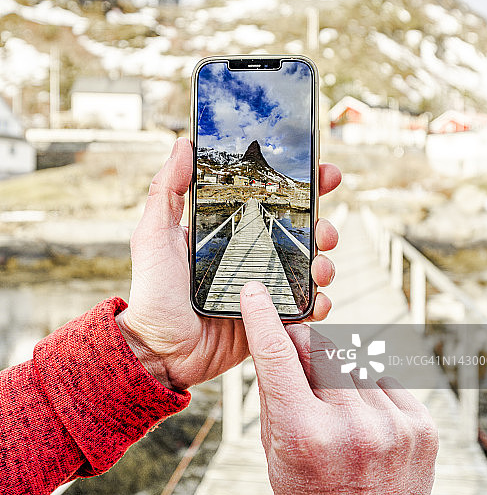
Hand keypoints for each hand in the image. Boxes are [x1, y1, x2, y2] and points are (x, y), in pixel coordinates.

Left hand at [115, 137, 340, 389]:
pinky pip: (305, 308)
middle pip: (302, 232)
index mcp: (233, 231)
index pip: (274, 200)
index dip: (302, 185)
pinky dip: (319, 304)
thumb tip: (182, 144)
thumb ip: (167, 189)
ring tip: (321, 265)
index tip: (322, 172)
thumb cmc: (153, 291)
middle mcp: (254, 255)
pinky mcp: (271, 318)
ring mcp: (266, 286)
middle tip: (325, 228)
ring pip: (311, 267)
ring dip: (325, 262)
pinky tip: (317, 301)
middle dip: (323, 224)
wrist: (158, 349)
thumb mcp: (155, 233)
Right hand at [240, 281, 438, 494]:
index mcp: (304, 434)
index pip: (277, 357)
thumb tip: (274, 337)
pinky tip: (364, 417)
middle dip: (305, 345)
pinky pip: (387, 381)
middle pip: (322, 348)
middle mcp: (350, 425)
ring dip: (339, 371)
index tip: (256, 291)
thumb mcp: (274, 451)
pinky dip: (370, 389)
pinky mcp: (420, 426)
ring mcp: (391, 425)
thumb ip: (273, 392)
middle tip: (299, 357)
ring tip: (336, 407)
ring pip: (355, 362)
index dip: (263, 318)